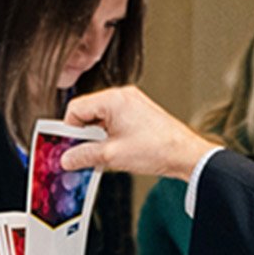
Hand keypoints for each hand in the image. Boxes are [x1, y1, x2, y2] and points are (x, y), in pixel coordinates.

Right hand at [61, 86, 222, 179]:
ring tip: (103, 154)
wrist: (186, 155)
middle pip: (87, 112)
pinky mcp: (139, 113)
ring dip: (97, 136)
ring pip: (100, 118)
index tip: (68, 147)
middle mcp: (123, 97)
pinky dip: (109, 135)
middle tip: (83, 153)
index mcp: (114, 100)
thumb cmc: (158, 149)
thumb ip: (84, 155)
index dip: (69, 130)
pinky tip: (113, 151)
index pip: (76, 109)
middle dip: (83, 134)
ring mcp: (133, 104)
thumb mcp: (112, 156)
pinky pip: (114, 120)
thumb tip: (67, 158)